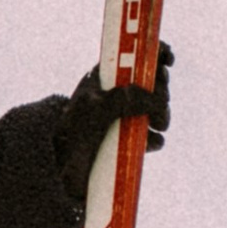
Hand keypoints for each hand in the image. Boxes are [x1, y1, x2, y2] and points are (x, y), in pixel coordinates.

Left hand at [57, 45, 172, 199]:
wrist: (58, 174)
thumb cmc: (71, 137)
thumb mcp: (95, 112)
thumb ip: (124, 100)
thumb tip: (156, 99)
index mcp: (104, 79)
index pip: (133, 57)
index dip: (153, 53)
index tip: (168, 60)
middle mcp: (114, 95)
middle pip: (151, 83)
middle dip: (161, 92)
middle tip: (158, 104)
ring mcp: (122, 118)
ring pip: (154, 109)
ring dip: (162, 115)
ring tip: (159, 126)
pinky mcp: (126, 142)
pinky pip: (150, 136)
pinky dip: (156, 138)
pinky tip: (154, 142)